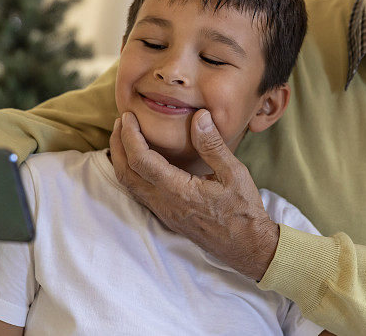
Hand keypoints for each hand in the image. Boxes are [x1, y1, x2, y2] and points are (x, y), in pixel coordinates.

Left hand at [109, 110, 279, 280]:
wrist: (248, 248)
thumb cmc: (244, 212)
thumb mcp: (234, 173)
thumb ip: (213, 145)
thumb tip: (199, 116)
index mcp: (178, 191)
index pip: (141, 161)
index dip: (130, 136)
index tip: (128, 117)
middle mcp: (165, 204)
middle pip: (126, 173)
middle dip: (117, 145)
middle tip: (120, 122)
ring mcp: (164, 213)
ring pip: (129, 185)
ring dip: (121, 159)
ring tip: (124, 137)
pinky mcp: (167, 217)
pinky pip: (139, 193)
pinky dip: (131, 173)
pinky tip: (139, 160)